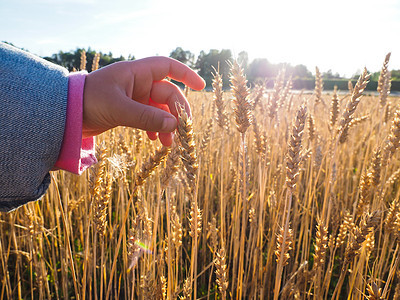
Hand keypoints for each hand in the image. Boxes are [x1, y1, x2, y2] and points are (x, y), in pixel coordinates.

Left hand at [82, 56, 204, 145]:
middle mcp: (137, 83)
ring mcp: (134, 98)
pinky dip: (155, 129)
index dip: (185, 75)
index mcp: (135, 73)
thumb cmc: (88, 102)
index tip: (200, 87)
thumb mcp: (119, 109)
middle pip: (167, 94)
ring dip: (167, 125)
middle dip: (176, 113)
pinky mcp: (129, 111)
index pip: (167, 67)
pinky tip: (155, 141)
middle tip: (182, 131)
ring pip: (159, 109)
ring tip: (169, 144)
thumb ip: (146, 118)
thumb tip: (174, 126)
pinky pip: (149, 118)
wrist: (65, 114)